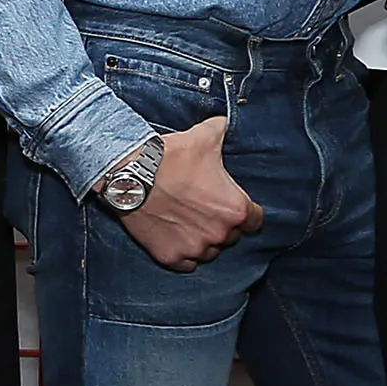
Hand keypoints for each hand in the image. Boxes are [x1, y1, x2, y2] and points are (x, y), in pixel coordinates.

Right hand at [118, 115, 259, 270]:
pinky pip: (186, 264)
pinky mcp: (171, 257)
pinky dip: (183, 254)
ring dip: (203, 241)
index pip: (254, 221)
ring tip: (188, 224)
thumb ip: (221, 130)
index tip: (230, 204)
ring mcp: (195, 248)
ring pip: (209, 252)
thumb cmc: (171, 156)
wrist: (132, 174)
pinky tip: (175, 238)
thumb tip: (225, 121)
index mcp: (235, 208)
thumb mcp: (205, 137)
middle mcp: (220, 233)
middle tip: (203, 210)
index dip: (244, 211)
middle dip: (221, 225)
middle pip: (230, 237)